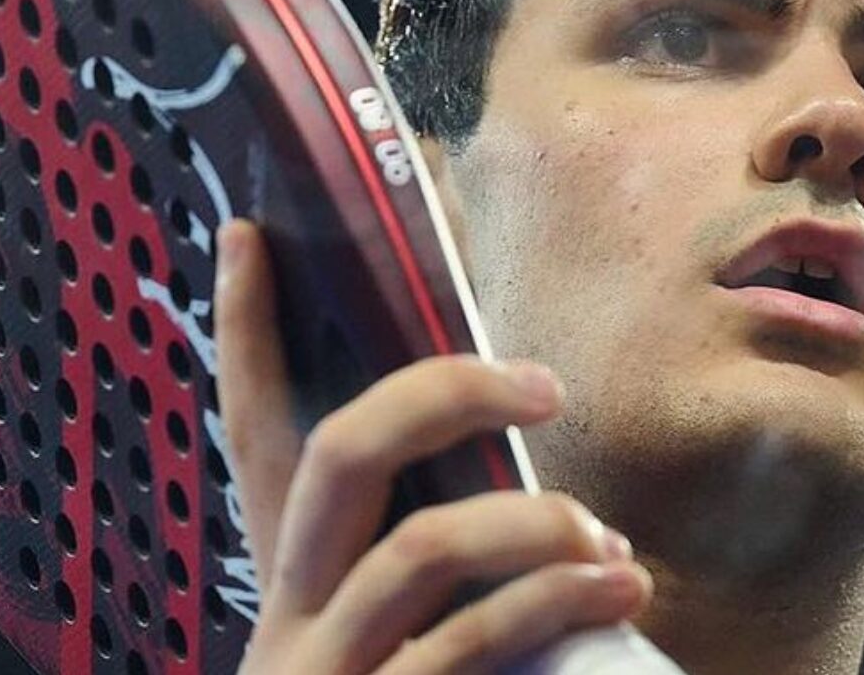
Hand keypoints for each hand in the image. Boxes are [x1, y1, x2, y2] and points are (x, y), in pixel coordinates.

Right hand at [214, 220, 652, 673]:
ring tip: (607, 542)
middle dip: (443, 396)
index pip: (255, 434)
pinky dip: (556, 602)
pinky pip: (471, 640)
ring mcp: (325, 667)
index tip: (250, 232)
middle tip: (546, 387)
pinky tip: (618, 590)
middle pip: (339, 454)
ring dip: (535, 526)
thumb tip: (519, 463)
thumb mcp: (385, 627)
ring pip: (422, 546)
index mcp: (294, 576)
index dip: (246, 334)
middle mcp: (292, 613)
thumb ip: (420, 553)